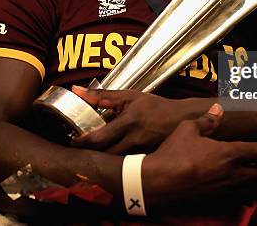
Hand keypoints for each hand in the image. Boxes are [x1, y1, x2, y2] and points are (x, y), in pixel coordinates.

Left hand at [71, 86, 203, 153]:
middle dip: (89, 155)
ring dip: (102, 161)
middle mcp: (135, 140)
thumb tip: (77, 90)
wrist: (183, 118)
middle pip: (105, 155)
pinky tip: (109, 162)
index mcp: (129, 122)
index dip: (82, 143)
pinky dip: (116, 165)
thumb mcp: (130, 96)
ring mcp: (142, 153)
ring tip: (91, 157)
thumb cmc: (156, 106)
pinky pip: (127, 166)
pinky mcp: (146, 160)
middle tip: (78, 152)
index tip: (72, 143)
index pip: (99, 138)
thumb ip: (103, 96)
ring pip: (115, 164)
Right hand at [142, 104, 256, 207]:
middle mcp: (234, 175)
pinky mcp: (217, 204)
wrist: (158, 183)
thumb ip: (207, 120)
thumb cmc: (173, 154)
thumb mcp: (188, 129)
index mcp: (230, 153)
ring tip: (250, 176)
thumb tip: (218, 109)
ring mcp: (227, 192)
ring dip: (254, 182)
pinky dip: (241, 195)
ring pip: (252, 190)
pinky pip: (238, 202)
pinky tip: (234, 190)